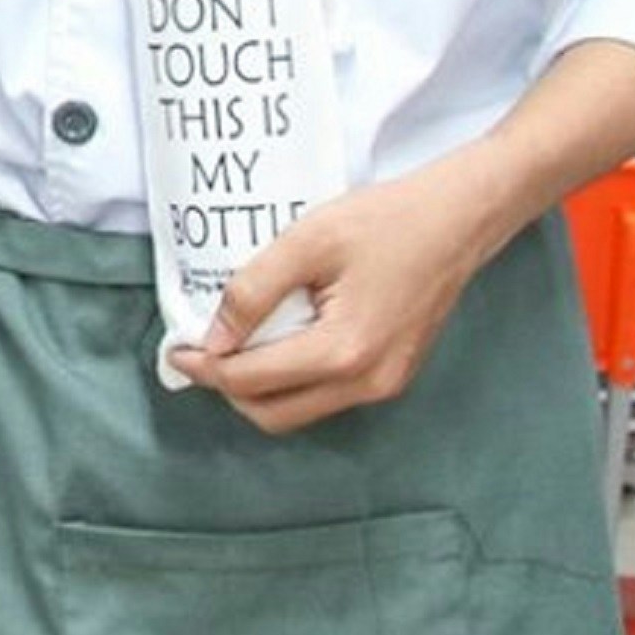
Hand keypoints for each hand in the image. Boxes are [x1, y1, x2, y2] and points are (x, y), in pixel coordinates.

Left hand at [162, 160, 516, 431]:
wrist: (458, 219)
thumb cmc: (388, 221)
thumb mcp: (307, 241)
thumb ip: (253, 291)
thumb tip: (214, 339)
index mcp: (344, 352)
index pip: (252, 382)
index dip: (205, 368)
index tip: (176, 350)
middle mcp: (367, 383)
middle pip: (273, 414)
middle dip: (228, 389)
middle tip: (201, 352)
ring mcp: (384, 384)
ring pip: (301, 410)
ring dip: (261, 388)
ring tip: (235, 345)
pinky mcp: (393, 376)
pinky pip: (328, 395)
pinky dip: (293, 379)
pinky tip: (278, 341)